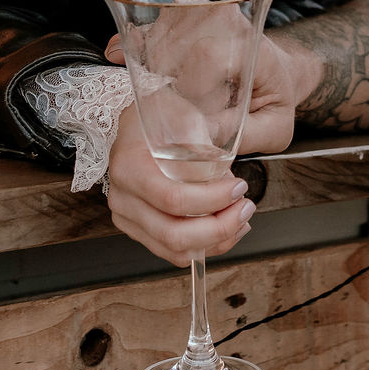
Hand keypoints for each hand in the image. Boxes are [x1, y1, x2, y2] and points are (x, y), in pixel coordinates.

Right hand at [104, 99, 255, 266]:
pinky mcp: (138, 230)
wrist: (132, 126)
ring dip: (216, 241)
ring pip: (175, 250)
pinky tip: (226, 230)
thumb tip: (226, 178)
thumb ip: (202, 146)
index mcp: (129, 167)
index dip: (212, 200)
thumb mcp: (182, 117)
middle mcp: (122, 198)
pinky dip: (204, 247)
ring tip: (241, 220)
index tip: (239, 187)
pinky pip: (173, 252)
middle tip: (245, 208)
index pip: (172, 198)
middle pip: (173, 234)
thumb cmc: (159, 117)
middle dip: (219, 227)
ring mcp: (127, 218)